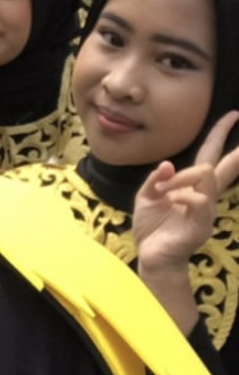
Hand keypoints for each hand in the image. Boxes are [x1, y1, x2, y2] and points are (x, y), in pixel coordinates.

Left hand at [134, 110, 238, 273]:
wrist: (152, 259)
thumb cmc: (152, 229)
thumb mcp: (146, 198)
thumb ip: (155, 179)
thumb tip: (168, 164)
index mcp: (192, 187)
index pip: (210, 156)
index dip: (220, 134)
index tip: (233, 115)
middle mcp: (204, 196)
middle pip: (224, 165)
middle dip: (237, 148)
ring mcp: (206, 210)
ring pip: (206, 175)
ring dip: (181, 177)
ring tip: (162, 190)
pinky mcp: (202, 224)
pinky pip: (197, 198)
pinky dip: (181, 194)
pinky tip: (170, 201)